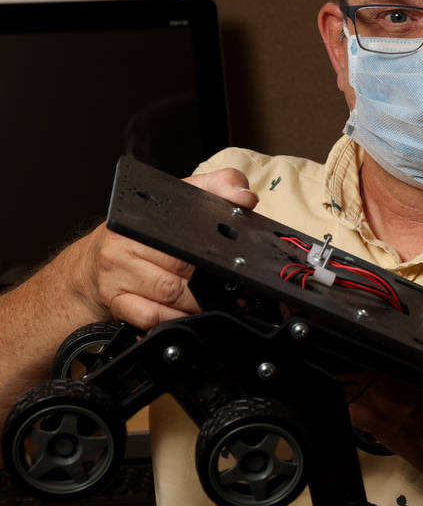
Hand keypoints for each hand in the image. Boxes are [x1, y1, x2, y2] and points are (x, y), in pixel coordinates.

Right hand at [76, 168, 258, 329]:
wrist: (93, 260)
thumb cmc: (146, 232)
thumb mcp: (182, 199)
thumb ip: (219, 187)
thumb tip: (245, 197)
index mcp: (144, 215)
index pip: (187, 233)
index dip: (212, 250)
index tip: (227, 260)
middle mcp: (125, 242)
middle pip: (182, 268)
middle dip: (209, 280)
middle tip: (225, 283)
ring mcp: (116, 273)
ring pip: (169, 295)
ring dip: (195, 302)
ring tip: (207, 297)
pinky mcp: (113, 300)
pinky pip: (151, 316)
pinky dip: (173, 317)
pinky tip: (182, 312)